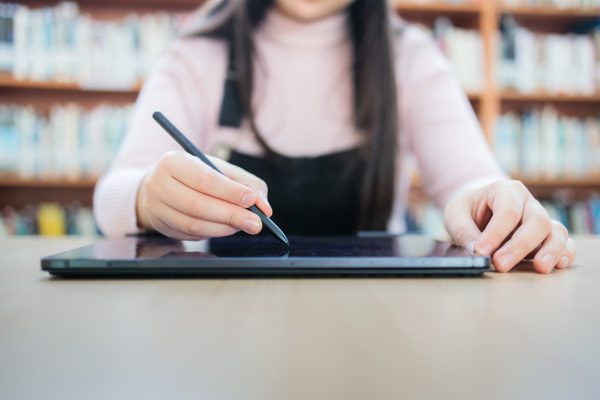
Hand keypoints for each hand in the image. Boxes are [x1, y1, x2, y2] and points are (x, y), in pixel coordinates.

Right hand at [136, 150, 271, 239]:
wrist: (160, 185)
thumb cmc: (195, 174)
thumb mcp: (219, 169)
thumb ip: (246, 183)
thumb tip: (264, 207)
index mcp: (173, 162)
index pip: (204, 179)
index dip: (230, 192)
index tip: (251, 200)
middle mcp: (158, 184)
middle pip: (198, 205)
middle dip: (231, 215)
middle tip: (256, 223)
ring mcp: (155, 208)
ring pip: (194, 225)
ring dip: (224, 228)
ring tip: (244, 225)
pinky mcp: (160, 226)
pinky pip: (191, 235)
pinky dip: (214, 233)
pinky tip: (227, 228)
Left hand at [443, 180, 575, 273]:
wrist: (479, 206)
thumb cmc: (468, 209)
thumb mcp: (455, 214)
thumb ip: (463, 231)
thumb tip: (476, 252)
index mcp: (505, 190)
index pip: (508, 211)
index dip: (496, 234)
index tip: (482, 252)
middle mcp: (528, 202)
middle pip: (536, 221)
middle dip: (520, 246)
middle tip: (501, 265)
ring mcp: (540, 217)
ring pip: (556, 231)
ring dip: (550, 250)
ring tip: (540, 268)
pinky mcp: (547, 234)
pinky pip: (564, 241)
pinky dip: (565, 252)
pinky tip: (559, 264)